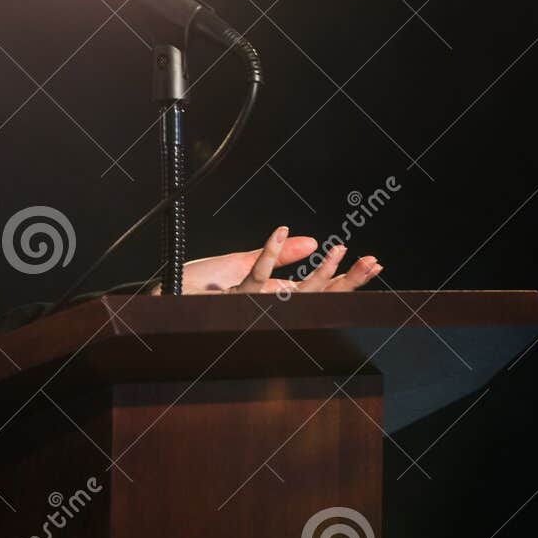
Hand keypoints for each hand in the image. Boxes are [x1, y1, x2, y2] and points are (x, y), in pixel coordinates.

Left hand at [157, 225, 383, 294]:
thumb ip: (279, 255)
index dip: (347, 278)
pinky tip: (281, 231)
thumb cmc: (201, 286)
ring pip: (296, 293)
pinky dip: (269, 253)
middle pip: (318, 295)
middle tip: (372, 261)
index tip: (372, 262)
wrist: (166, 299)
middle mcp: (270, 306)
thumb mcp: (245, 263)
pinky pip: (257, 276)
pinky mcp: (235, 298)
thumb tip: (312, 240)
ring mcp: (254, 304)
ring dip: (321, 271)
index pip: (321, 290)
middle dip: (348, 280)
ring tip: (340, 249)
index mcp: (277, 298)